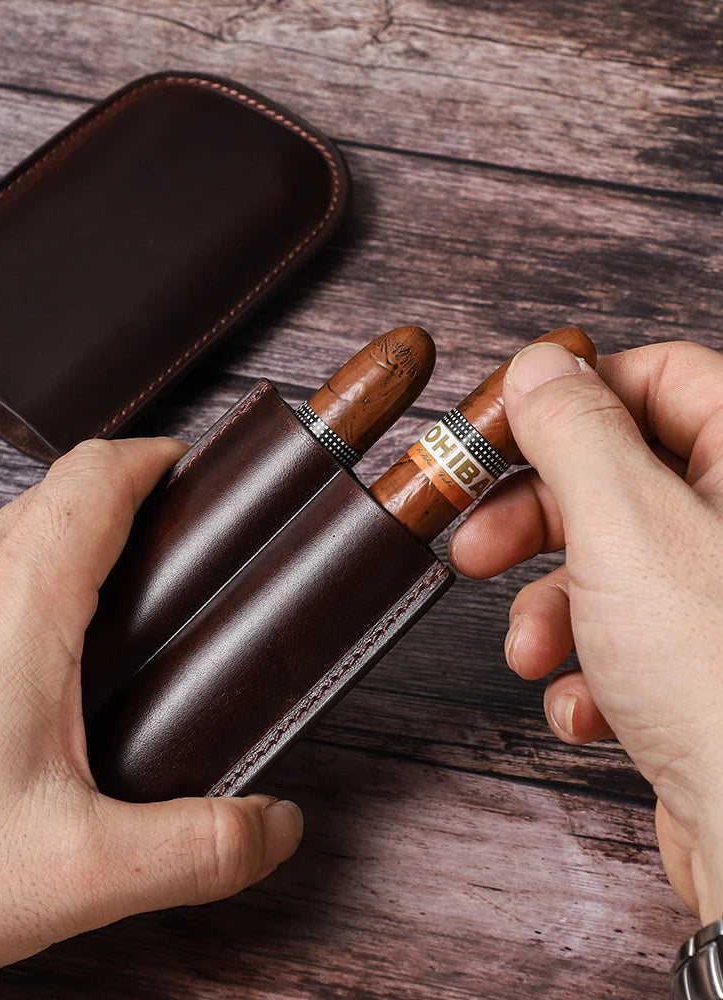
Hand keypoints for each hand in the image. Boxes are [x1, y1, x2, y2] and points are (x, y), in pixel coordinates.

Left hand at [0, 438, 302, 998]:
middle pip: (51, 495)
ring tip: (107, 600)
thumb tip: (272, 829)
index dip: (153, 458)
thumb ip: (198, 848)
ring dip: (62, 542)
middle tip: (168, 545)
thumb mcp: (79, 871)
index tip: (189, 469)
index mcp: (16, 606)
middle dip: (120, 501)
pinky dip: (10, 583)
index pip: (94, 476)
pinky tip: (22, 661)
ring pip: (0, 532)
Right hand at [449, 340, 722, 923]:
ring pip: (606, 565)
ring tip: (528, 651)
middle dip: (532, 519)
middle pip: (616, 477)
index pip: (658, 378)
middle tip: (473, 545)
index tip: (494, 435)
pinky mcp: (703, 669)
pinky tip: (581, 706)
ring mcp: (721, 601)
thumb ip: (575, 431)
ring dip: (547, 608)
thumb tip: (540, 368)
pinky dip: (584, 669)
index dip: (567, 400)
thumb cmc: (722, 687)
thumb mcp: (623, 526)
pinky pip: (623, 639)